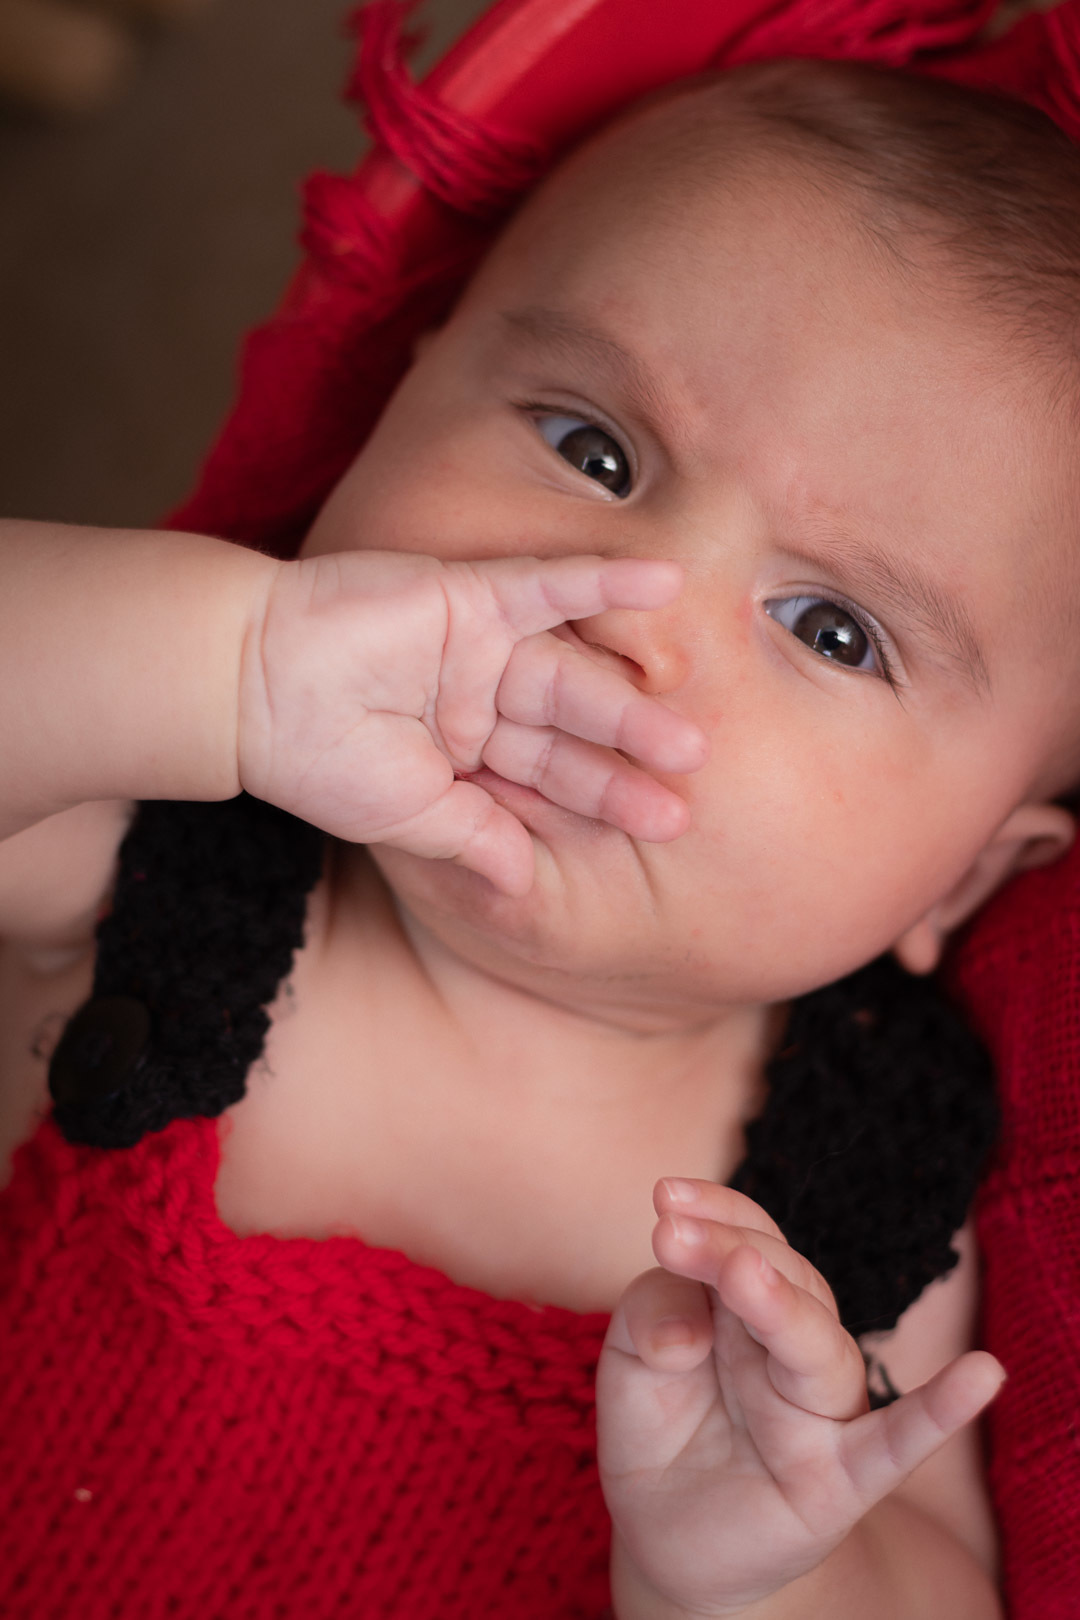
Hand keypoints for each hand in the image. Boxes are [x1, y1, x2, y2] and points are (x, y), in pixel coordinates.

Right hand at [237, 550, 706, 893]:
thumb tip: (523, 886)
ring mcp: (478, 647)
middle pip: (571, 728)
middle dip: (628, 754)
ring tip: (688, 728)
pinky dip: (604, 581)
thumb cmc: (319, 761)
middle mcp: (481, 701)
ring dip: (628, 694)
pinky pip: (548, 584)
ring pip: (568, 671)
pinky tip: (665, 583)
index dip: (604, 799)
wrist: (251, 687)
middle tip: (694, 770)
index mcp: (467, 757)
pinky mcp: (469, 594)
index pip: (548, 779)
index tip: (666, 822)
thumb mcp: (408, 817)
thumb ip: (474, 838)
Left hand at [597, 1179, 1004, 1617]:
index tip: (664, 1194)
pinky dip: (942, 1412)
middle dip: (731, 1250)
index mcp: (746, 1302)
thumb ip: (652, 1317)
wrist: (666, 1535)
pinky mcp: (841, 1479)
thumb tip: (688, 1331)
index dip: (715, 1211)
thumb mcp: (631, 1359)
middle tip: (672, 1233)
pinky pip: (899, 1443)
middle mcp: (791, 1344)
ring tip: (743, 1272)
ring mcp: (820, 1409)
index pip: (747, 1237)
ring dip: (785, 1305)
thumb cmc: (660, 1424)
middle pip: (783, 1279)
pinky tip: (981, 1376)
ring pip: (821, 1346)